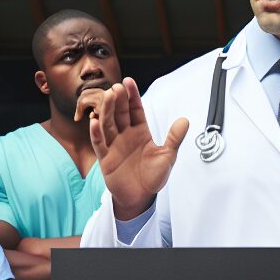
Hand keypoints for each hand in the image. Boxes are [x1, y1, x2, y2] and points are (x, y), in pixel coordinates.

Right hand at [76, 78, 188, 220]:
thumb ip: (174, 138)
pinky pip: (99, 143)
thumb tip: (185, 120)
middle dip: (118, 100)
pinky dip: (95, 132)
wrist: (141, 197)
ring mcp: (113, 145)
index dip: (132, 96)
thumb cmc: (153, 177)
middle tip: (117, 87)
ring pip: (107, 124)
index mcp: (140, 131)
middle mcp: (125, 135)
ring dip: (106, 110)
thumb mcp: (167, 156)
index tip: (129, 81)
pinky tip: (94, 121)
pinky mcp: (105, 158)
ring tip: (108, 96)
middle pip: (120, 113)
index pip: (135, 109)